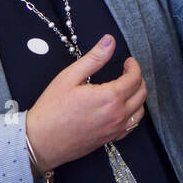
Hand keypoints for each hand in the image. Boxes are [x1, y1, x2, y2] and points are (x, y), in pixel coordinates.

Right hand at [24, 35, 146, 172]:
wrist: (41, 141)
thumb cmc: (51, 110)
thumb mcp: (70, 77)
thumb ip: (94, 58)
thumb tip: (109, 41)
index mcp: (110, 97)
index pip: (134, 78)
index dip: (134, 66)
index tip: (128, 62)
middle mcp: (117, 114)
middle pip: (141, 93)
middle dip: (138, 79)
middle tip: (128, 72)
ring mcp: (115, 129)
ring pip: (140, 111)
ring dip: (138, 96)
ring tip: (127, 88)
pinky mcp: (111, 139)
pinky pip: (132, 125)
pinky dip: (133, 114)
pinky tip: (124, 108)